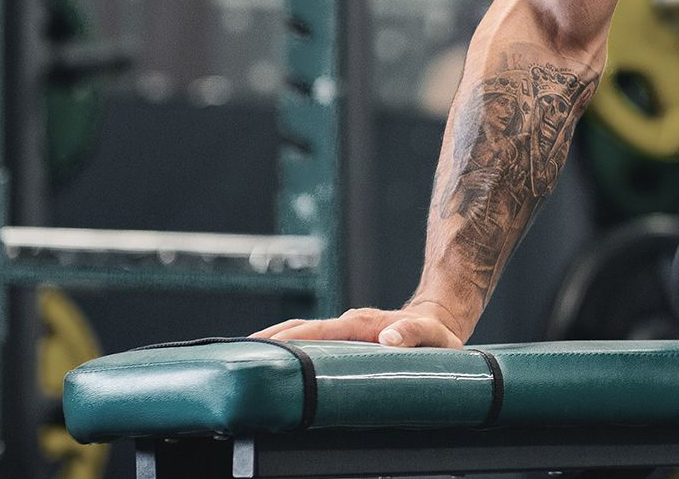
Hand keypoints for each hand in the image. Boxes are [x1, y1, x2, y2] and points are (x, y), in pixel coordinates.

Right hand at [254, 300, 466, 347]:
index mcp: (363, 324)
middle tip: (238, 354)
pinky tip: (274, 358)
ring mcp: (344, 329)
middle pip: (301, 328)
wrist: (439, 319)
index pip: (319, 331)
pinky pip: (312, 339)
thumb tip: (386, 338)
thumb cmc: (437, 334)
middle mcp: (349, 323)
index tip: (265, 347)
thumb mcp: (433, 336)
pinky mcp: (344, 336)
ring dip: (275, 341)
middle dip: (270, 339)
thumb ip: (412, 333)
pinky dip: (289, 344)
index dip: (292, 339)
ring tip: (245, 356)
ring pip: (302, 332)